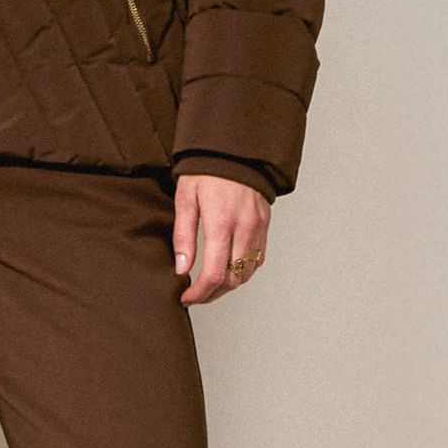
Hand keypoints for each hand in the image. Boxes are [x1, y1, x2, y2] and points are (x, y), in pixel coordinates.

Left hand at [173, 173, 269, 304]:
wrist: (235, 149)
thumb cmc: (206, 170)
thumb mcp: (186, 198)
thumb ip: (183, 235)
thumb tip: (182, 268)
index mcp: (221, 223)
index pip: (214, 273)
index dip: (200, 293)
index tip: (187, 298)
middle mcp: (244, 228)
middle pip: (233, 279)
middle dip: (213, 293)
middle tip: (196, 295)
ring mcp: (258, 227)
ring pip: (248, 272)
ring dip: (229, 284)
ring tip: (210, 285)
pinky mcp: (265, 224)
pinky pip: (258, 258)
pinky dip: (244, 270)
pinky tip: (229, 268)